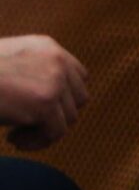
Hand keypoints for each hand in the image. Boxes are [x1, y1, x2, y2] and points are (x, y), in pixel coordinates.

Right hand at [0, 35, 88, 149]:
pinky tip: (12, 140)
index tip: (34, 111)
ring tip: (14, 133)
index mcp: (46, 47)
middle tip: (24, 124)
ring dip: (43, 131)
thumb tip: (47, 102)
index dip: (62, 98)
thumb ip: (29, 73)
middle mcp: (56, 59)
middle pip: (79, 98)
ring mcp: (54, 80)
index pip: (78, 75)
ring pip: (69, 118)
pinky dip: (37, 142)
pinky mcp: (45, 102)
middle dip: (55, 116)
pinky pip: (56, 133)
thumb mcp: (6, 65)